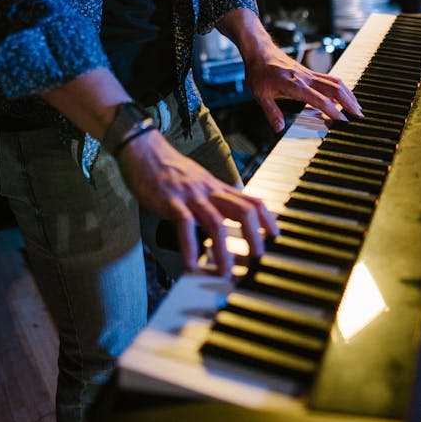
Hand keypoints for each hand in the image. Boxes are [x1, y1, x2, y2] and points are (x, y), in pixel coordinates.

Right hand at [116, 129, 277, 275]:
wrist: (144, 148)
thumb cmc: (169, 168)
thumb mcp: (198, 181)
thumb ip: (213, 198)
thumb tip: (226, 218)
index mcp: (217, 187)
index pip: (252, 201)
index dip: (268, 219)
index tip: (276, 237)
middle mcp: (209, 190)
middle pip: (243, 211)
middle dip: (255, 238)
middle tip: (258, 260)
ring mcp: (191, 195)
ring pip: (216, 222)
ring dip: (224, 250)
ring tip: (226, 273)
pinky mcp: (171, 201)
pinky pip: (185, 224)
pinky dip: (190, 246)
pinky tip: (190, 264)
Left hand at [245, 42, 363, 131]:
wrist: (259, 51)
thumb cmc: (259, 71)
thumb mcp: (260, 95)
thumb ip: (271, 112)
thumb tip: (279, 128)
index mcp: (295, 85)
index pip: (319, 99)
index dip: (333, 111)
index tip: (343, 121)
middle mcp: (306, 78)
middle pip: (334, 88)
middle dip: (349, 102)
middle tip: (359, 115)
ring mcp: (309, 74)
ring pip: (334, 81)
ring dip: (348, 94)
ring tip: (357, 107)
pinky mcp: (309, 72)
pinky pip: (329, 79)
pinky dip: (340, 88)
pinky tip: (342, 97)